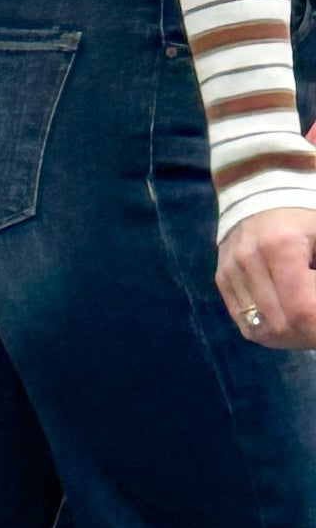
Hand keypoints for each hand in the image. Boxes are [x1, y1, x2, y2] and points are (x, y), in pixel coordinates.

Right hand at [217, 201, 315, 347]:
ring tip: (305, 328)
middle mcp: (248, 260)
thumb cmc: (306, 214)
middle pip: (278, 325)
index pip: (300, 309)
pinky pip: (243, 321)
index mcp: (280, 247)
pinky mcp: (222, 277)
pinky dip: (267, 330)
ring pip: (258, 329)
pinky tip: (286, 322)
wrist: (263, 188)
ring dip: (287, 338)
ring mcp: (230, 270)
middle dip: (306, 336)